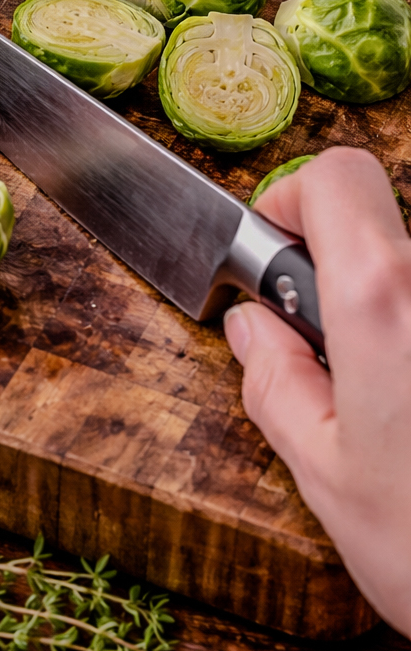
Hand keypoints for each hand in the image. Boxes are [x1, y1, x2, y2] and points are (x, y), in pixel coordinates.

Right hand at [224, 147, 410, 634]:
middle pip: (386, 228)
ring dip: (399, 322)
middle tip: (334, 359)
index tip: (280, 261)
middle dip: (345, 275)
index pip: (337, 175)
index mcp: (384, 300)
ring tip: (399, 413)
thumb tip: (253, 327)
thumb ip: (275, 382)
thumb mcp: (325, 475)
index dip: (295, 202)